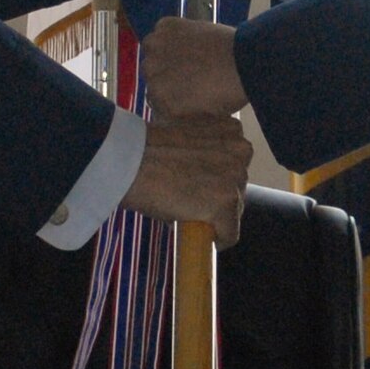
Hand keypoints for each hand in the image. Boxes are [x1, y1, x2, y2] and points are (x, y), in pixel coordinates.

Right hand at [124, 111, 251, 246]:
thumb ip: (203, 151)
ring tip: (183, 208)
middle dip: (215, 196)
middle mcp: (240, 150)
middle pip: (237, 187)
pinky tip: (193, 230)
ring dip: (212, 214)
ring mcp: (235, 177)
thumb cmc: (146, 148)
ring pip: (234, 210)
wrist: (128, 161)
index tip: (195, 181)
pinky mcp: (227, 203)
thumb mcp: (184, 136)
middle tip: (185, 196)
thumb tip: (205, 179)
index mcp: (231, 130)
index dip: (214, 176)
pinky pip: (229, 234)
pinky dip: (214, 239)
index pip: (236, 162)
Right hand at [141, 19, 247, 120]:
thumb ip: (183, 109)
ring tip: (187, 50)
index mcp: (160, 100)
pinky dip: (172, 32)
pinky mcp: (166, 26)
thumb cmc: (229, 92)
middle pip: (150, 72)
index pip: (155, 97)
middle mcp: (151, 75)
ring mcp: (156, 48)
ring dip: (165, 50)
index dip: (169, 90)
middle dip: (165, 71)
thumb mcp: (204, 113)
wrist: (246, 61)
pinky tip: (190, 36)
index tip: (183, 86)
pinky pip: (162, 29)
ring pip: (152, 49)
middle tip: (187, 67)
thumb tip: (178, 104)